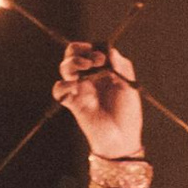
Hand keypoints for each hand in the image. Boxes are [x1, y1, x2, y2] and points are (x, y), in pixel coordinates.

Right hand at [55, 41, 143, 158]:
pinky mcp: (73, 103)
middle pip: (73, 55)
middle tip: (95, 59)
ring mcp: (80, 89)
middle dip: (79, 51)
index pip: (90, 50)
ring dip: (72, 62)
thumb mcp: (128, 86)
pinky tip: (73, 86)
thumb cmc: (127, 113)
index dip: (93, 48)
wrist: (122, 139)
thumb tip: (109, 50)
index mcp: (103, 70)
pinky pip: (59, 90)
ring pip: (65, 68)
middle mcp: (89, 77)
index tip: (103, 56)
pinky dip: (62, 85)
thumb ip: (121, 66)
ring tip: (86, 65)